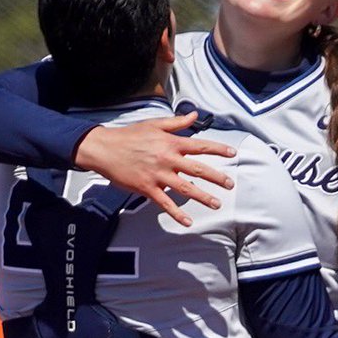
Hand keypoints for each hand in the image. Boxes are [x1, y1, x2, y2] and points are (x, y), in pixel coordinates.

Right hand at [74, 113, 235, 226]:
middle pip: (198, 169)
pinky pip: (165, 203)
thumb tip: (195, 116)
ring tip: (217, 204)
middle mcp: (167, 159)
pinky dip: (177, 213)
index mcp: (171, 142)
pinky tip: (188, 221)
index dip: (218, 150)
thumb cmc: (130, 135)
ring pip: (185, 188)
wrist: (104, 149)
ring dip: (203, 197)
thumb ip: (177, 122)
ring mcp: (158, 175)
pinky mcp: (147, 188)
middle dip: (216, 177)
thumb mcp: (154, 124)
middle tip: (230, 184)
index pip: (200, 146)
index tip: (233, 154)